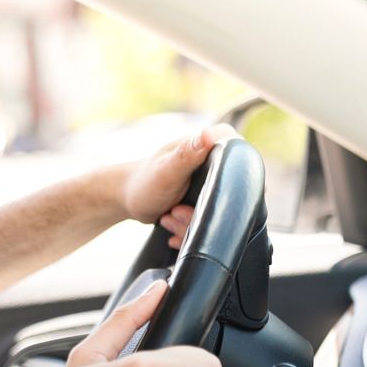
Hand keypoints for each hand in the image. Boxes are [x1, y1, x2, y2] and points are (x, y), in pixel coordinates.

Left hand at [118, 124, 237, 248]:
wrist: (126, 199)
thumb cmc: (143, 182)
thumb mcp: (165, 170)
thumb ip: (186, 154)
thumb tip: (209, 135)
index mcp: (207, 146)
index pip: (241, 149)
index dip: (237, 174)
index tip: (212, 193)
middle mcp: (212, 162)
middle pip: (232, 190)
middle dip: (203, 211)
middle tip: (176, 211)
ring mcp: (209, 183)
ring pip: (219, 212)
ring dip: (191, 223)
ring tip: (170, 218)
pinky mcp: (204, 201)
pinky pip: (209, 222)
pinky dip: (189, 231)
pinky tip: (172, 230)